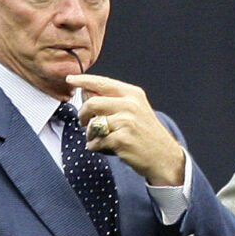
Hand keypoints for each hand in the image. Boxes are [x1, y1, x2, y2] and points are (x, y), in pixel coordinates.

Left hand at [65, 74, 184, 185]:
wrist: (164, 156)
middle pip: (92, 103)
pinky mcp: (122, 140)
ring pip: (93, 124)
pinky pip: (96, 141)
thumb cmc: (146, 133)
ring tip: (95, 139)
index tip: (70, 79)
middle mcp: (130, 105)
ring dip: (89, 134)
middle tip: (82, 122)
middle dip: (83, 114)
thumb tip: (87, 92)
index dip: (83, 80)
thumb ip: (115, 100)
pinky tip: (101, 148)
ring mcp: (126, 123)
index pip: (103, 82)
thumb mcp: (136, 109)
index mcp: (133, 94)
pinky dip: (94, 146)